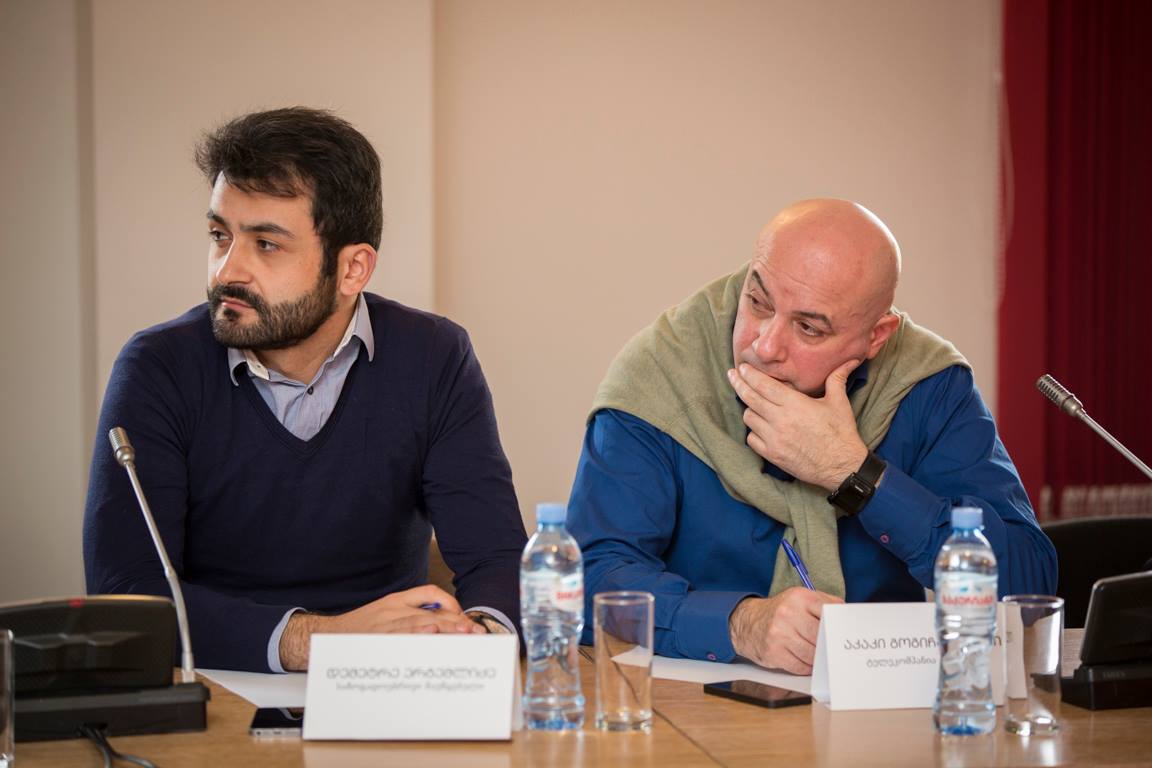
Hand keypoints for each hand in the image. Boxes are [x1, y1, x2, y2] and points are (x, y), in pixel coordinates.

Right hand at [279, 585, 483, 670]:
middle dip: (456, 621)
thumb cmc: (360, 627)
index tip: (464, 618)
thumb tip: (442, 626)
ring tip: (463, 634)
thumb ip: (411, 615)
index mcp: (396, 600)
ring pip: (420, 624)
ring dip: (445, 630)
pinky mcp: (378, 639)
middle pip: (431, 611)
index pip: (429, 593)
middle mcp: (392, 610)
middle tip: (474, 631)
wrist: (328, 636)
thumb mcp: (385, 612)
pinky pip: (402, 638)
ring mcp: (385, 625)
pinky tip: (431, 636)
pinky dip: (418, 637)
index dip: (450, 604)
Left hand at [727, 359, 866, 490]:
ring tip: (754, 404)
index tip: (741, 367)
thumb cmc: (841, 433)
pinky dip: (753, 431)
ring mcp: (774, 439)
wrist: (843, 466)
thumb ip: (837, 378)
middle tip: (732, 375)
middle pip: (750, 398)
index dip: (749, 374)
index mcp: (795, 404)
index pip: (763, 385)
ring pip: (748, 418)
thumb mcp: (839, 403)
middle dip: (738, 384)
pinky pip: (751, 439)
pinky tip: (760, 427)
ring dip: (749, 409)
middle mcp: (780, 420)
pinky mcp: (772, 455)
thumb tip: (850, 361)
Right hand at [728, 588, 842, 673]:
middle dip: (827, 645)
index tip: (842, 634)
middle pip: (821, 637)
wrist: (748, 623)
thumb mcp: (800, 599)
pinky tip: (806, 661)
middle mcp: (788, 614)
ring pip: (812, 654)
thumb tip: (847, 616)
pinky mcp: (773, 652)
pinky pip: (800, 666)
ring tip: (819, 655)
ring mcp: (779, 634)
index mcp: (799, 597)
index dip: (837, 626)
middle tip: (832, 649)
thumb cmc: (781, 612)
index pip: (828, 613)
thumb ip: (825, 603)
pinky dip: (807, 667)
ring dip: (818, 658)